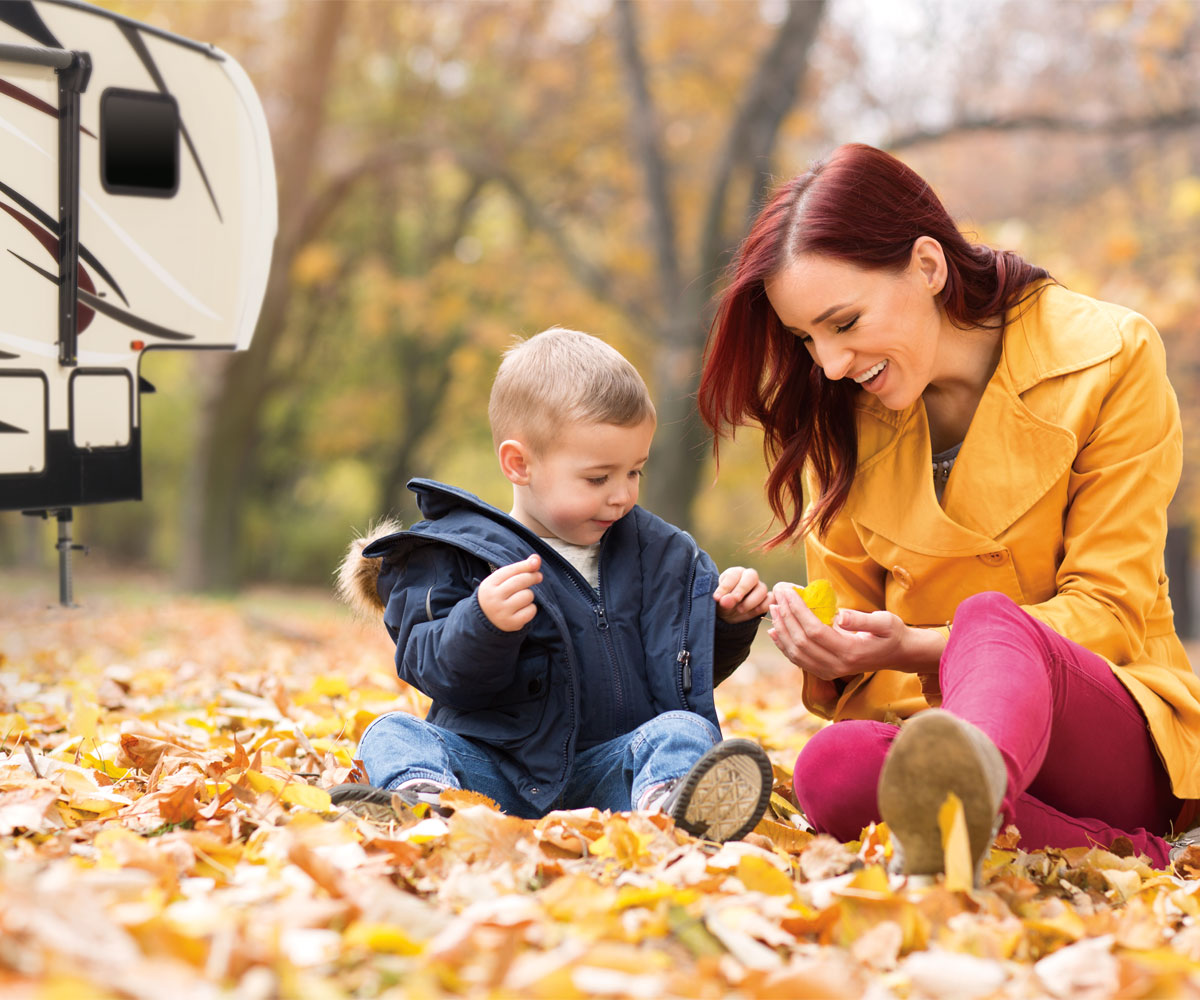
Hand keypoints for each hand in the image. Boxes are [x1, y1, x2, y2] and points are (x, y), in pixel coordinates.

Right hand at [477, 554, 541, 631]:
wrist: (486, 620)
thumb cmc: (498, 595)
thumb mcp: (502, 580)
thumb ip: (519, 568)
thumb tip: (536, 558)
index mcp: (489, 585)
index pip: (511, 571)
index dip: (526, 566)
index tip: (535, 564)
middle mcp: (494, 598)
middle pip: (521, 581)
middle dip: (532, 577)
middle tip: (538, 577)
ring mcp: (502, 612)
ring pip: (528, 595)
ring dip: (529, 595)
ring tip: (521, 598)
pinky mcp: (512, 623)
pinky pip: (531, 610)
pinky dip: (530, 608)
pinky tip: (523, 609)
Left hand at [713, 566, 770, 623]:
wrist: (730, 615)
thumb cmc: (723, 604)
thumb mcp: (719, 602)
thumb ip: (722, 600)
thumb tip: (726, 601)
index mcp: (735, 573)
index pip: (733, 575)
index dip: (726, 586)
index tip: (717, 598)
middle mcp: (749, 577)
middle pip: (752, 576)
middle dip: (742, 589)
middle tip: (734, 600)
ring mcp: (759, 587)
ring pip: (762, 589)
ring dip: (751, 600)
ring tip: (740, 610)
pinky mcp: (767, 598)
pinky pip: (771, 599)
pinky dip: (764, 605)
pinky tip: (754, 612)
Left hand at [766, 581, 926, 679]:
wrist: (899, 655)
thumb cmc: (893, 634)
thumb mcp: (886, 622)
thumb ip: (863, 620)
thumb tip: (840, 615)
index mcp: (850, 651)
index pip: (815, 630)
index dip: (798, 610)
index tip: (788, 591)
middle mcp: (837, 665)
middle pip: (801, 641)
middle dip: (786, 616)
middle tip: (777, 595)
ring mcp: (830, 671)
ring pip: (796, 653)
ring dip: (782, 630)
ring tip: (774, 609)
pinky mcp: (826, 672)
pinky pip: (799, 661)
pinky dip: (784, 646)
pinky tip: (775, 632)